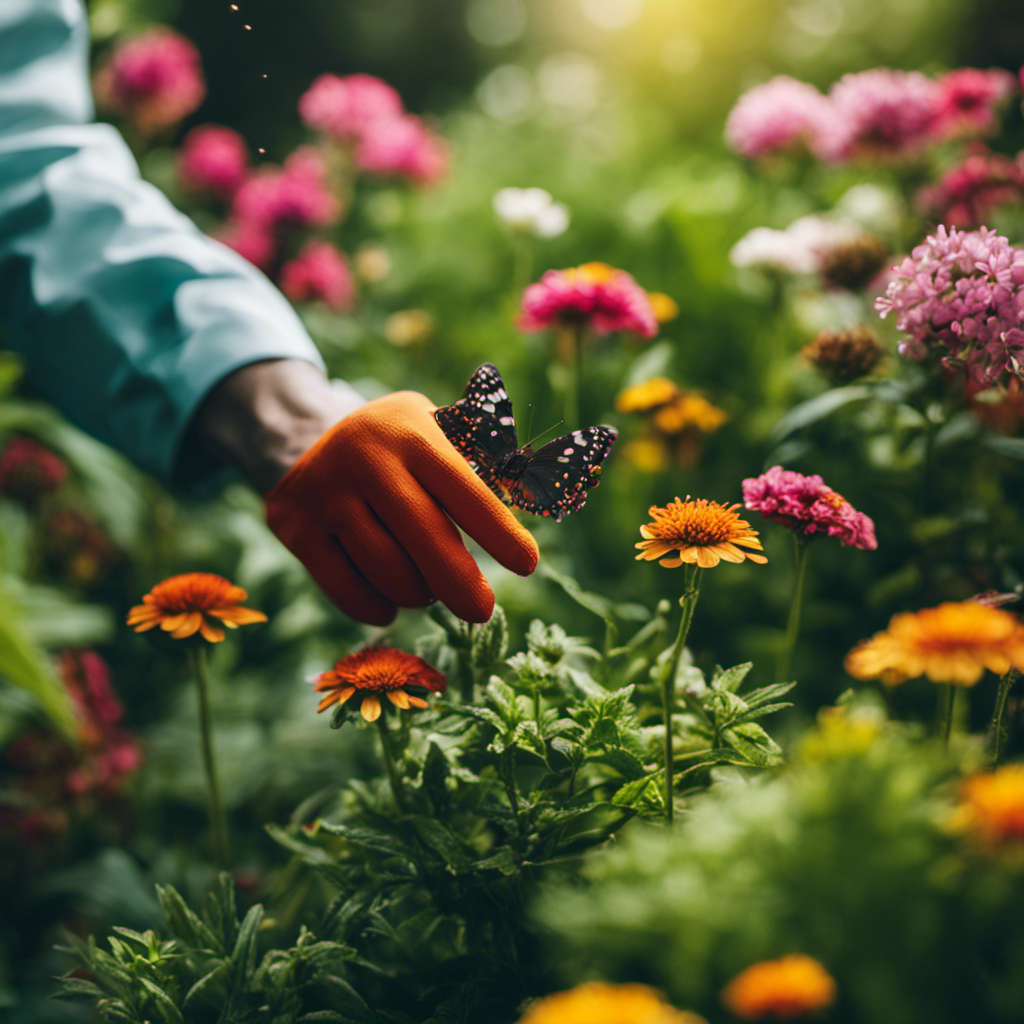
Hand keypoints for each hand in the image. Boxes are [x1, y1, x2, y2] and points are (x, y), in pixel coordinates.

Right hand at [263, 390, 538, 624]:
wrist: (305, 439)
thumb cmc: (400, 446)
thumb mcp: (439, 432)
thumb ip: (486, 461)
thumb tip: (550, 494)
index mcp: (414, 435)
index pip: (463, 489)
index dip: (498, 531)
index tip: (528, 564)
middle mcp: (368, 461)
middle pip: (424, 539)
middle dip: (461, 584)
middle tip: (483, 612)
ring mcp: (327, 495)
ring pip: (388, 571)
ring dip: (420, 593)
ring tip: (429, 589)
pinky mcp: (297, 529)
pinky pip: (348, 591)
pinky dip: (379, 607)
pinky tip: (392, 601)